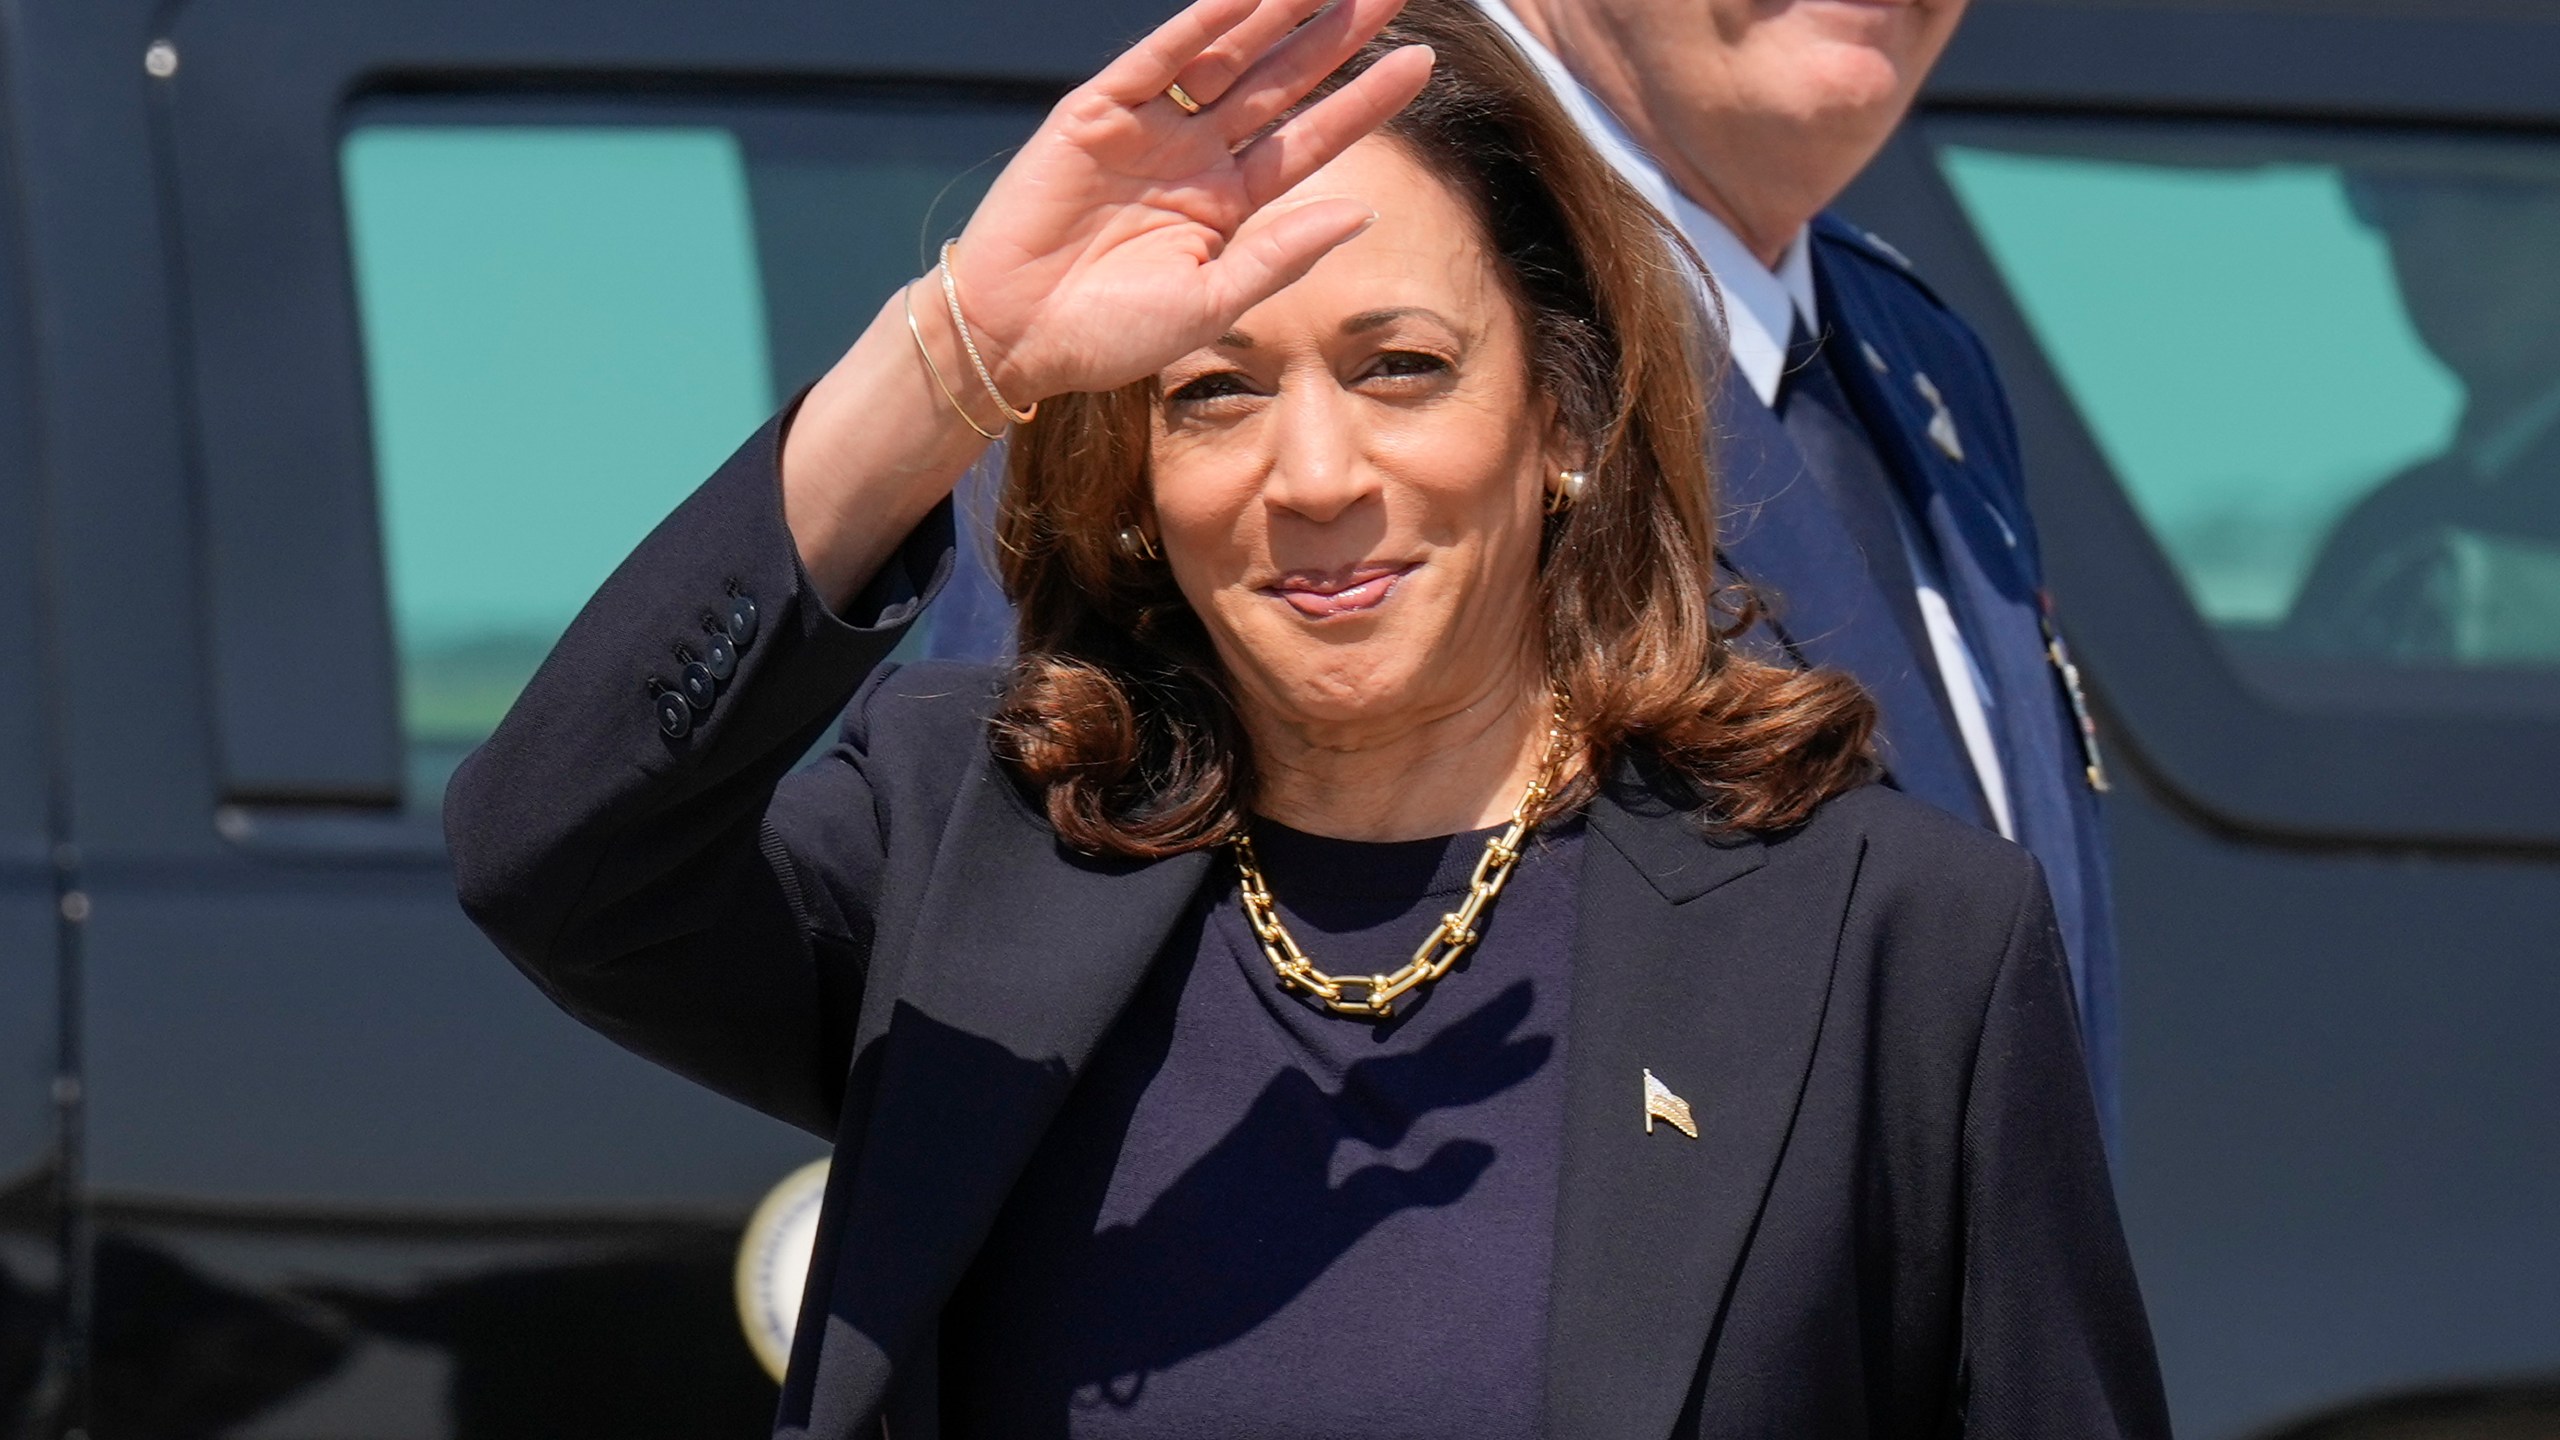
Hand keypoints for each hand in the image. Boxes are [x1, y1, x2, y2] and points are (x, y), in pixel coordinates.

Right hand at [939, 0, 1433, 402]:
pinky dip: (1198, 24)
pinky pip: (1156, 60)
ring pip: (1225, 57)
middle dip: (1335, 36)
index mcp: (1227, 205)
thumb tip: (1362, 211)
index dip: (1365, 101)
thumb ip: (1282, 254)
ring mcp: (1148, 130)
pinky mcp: (1095, 114)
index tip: (1422, 64)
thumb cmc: (1108, 335)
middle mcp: (1194, 157)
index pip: (1310, 140)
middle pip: (1280, 82)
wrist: (1014, 339)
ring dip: (1274, 14)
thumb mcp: (1211, 304)